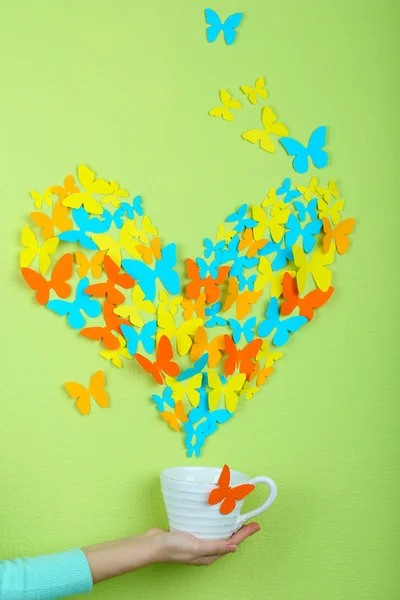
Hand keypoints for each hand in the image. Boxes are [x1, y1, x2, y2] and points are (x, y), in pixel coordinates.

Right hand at [83, 523, 259, 582]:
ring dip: (226, 524)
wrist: (152, 545)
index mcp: (209, 554)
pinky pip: (206, 527)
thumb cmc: (173, 547)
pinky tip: (212, 514)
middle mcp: (205, 549)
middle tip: (248, 518)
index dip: (245, 534)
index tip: (255, 525)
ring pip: (217, 533)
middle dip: (238, 529)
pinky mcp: (189, 534)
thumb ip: (214, 546)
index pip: (232, 542)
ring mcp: (197, 542)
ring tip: (234, 514)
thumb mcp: (196, 546)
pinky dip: (213, 521)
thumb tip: (234, 548)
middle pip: (227, 538)